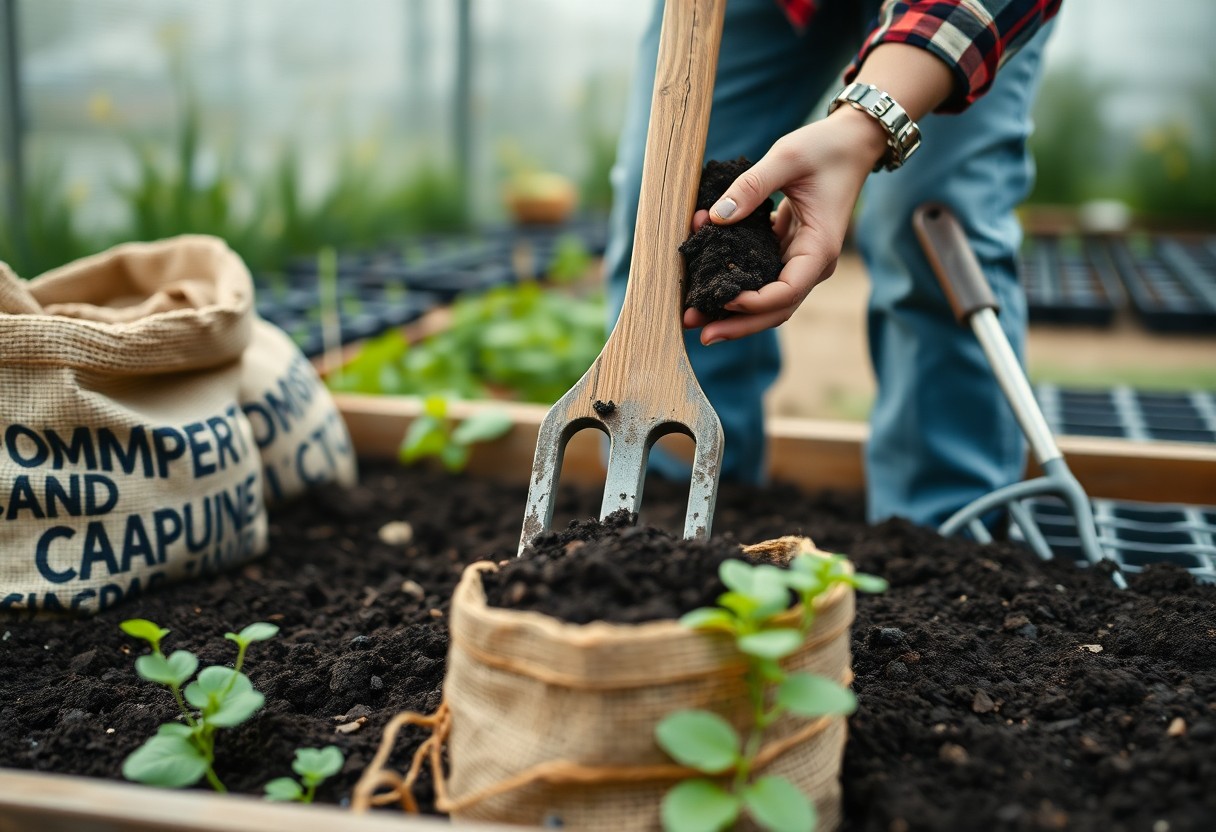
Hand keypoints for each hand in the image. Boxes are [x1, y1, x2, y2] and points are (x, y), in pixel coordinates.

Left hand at [683, 107, 887, 344]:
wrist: (852, 143)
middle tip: (702, 333)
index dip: (755, 302)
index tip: (723, 297)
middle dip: (739, 324)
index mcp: (820, 248)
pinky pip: (761, 279)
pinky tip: (708, 284)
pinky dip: (737, 285)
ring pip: (768, 301)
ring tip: (697, 317)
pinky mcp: (787, 252)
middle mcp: (812, 263)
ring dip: (734, 312)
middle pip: (776, 309)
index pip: (787, 292)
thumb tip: (715, 218)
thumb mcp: (787, 157)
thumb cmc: (826, 149)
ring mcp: (800, 260)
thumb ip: (750, 186)